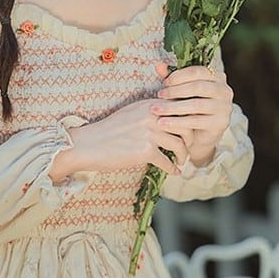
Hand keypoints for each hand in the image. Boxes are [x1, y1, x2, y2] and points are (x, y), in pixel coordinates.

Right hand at [49, 98, 187, 181]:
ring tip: (182, 160)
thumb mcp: (130, 114)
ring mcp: (150, 133)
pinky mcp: (145, 151)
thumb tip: (167, 120)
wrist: (87, 145)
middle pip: (186, 125)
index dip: (188, 120)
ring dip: (184, 155)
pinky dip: (172, 169)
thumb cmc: (107, 132)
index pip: (180, 108)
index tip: (188, 131)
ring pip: (180, 144)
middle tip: (189, 147)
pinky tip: (174, 172)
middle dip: (191, 138)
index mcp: (149, 105)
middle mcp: (152, 116)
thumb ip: (149, 113)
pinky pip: (167, 161)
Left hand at [152, 62, 233, 166]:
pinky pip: (196, 121)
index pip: (198, 71)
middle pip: (198, 87)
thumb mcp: (181, 92)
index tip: (164, 83)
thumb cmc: (189, 109)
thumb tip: (158, 66)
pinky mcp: (220, 123)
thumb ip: (172, 79)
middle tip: (159, 96)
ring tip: (156, 110)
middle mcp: (224, 90)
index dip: (179, 76)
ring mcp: (224, 107)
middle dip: (175, 91)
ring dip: (173, 107)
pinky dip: (177, 122)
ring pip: (196, 104)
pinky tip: (163, 123)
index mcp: (217, 77)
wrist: (200, 136)